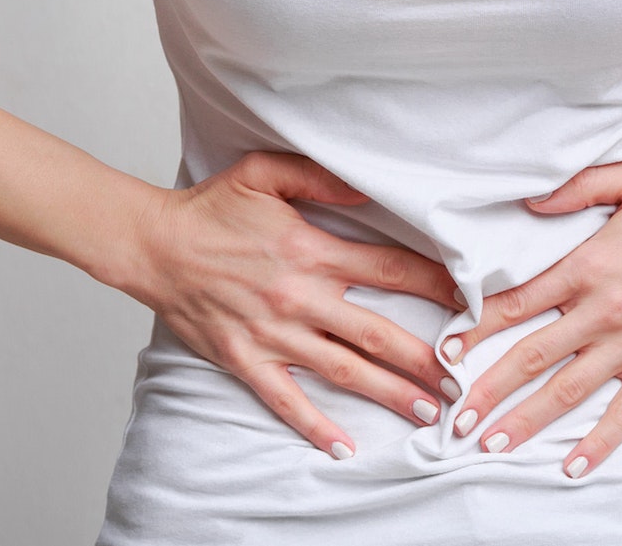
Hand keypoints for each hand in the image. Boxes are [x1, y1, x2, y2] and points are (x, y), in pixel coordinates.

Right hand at [98, 151, 467, 458]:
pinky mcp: (246, 359)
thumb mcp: (264, 173)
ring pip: (344, 371)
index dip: (436, 286)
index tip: (470, 303)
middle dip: (426, 359)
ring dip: (388, 394)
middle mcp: (299, 296)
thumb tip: (370, 187)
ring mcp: (273, 333)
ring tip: (426, 411)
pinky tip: (344, 447)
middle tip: (462, 379)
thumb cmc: (208, 210)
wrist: (152, 246)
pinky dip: (315, 426)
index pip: (390, 269)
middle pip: (378, 332)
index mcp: (311, 249)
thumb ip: (321, 177)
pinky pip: (287, 400)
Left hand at [440, 157, 621, 477]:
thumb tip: (527, 203)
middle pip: (530, 356)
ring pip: (566, 390)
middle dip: (487, 391)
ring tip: (492, 445)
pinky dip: (598, 442)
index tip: (446, 352)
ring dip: (525, 421)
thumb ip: (575, 189)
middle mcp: (602, 310)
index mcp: (586, 265)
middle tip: (455, 420)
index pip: (515, 303)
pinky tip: (572, 464)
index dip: (474, 329)